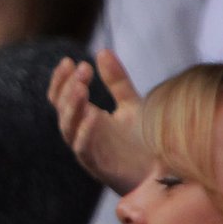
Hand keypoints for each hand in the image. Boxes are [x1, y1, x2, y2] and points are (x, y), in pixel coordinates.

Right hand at [47, 50, 149, 194]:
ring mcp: (87, 149)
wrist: (161, 173)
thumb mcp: (130, 103)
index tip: (69, 61)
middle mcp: (81, 133)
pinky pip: (84, 148)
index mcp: (85, 118)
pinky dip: (86, 132)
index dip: (61, 79)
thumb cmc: (144, 140)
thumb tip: (102, 51)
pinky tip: (94, 115)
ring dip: (72, 106)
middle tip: (82, 70)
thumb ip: (116, 81)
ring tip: (81, 87)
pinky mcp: (97, 165)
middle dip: (68, 88)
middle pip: (62, 109)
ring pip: (67, 127)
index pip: (61, 97)